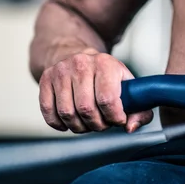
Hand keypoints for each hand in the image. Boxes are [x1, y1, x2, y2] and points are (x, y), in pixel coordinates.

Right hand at [38, 50, 152, 133]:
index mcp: (105, 64)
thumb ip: (139, 110)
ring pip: (66, 112)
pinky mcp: (45, 79)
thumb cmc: (106, 76)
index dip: (114, 117)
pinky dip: (58, 124)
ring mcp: (61, 70)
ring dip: (79, 127)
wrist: (78, 56)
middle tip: (102, 124)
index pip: (107, 99)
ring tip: (87, 123)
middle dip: (97, 125)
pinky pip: (48, 111)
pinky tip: (68, 123)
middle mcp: (81, 64)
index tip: (117, 120)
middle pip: (86, 109)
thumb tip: (129, 127)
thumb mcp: (128, 86)